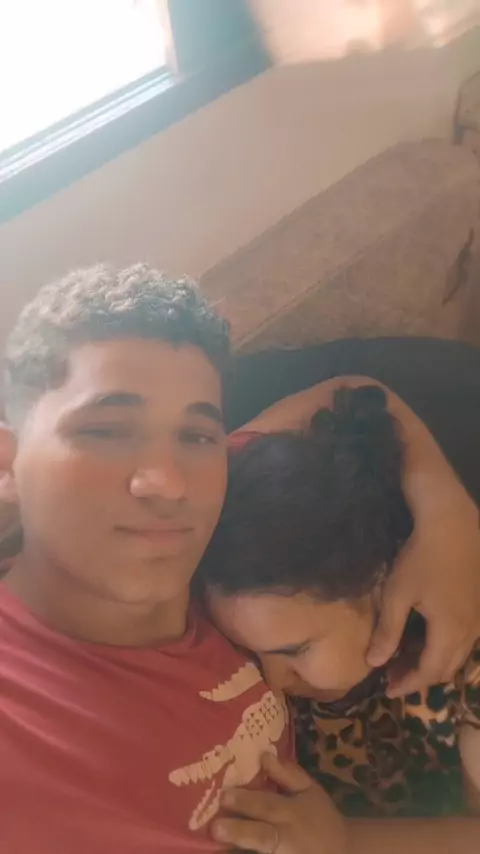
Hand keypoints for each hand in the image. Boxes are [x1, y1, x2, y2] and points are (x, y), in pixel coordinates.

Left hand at [211, 753, 347, 853]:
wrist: (343, 852)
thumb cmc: (322, 817)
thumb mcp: (310, 791)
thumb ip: (287, 774)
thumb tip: (264, 755)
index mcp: (292, 813)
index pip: (267, 805)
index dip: (245, 802)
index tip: (223, 795)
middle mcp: (286, 837)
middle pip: (261, 836)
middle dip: (238, 831)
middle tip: (215, 828)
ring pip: (259, 853)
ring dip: (238, 850)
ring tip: (217, 847)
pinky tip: (232, 852)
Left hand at [367, 497, 479, 696]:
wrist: (451, 523)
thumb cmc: (420, 557)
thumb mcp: (397, 594)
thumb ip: (388, 631)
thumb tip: (375, 663)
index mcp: (451, 631)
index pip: (430, 672)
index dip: (408, 684)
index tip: (387, 690)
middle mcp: (471, 630)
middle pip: (447, 667)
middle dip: (419, 676)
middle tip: (392, 677)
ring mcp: (478, 618)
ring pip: (458, 653)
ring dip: (432, 661)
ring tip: (403, 659)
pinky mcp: (479, 605)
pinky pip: (464, 638)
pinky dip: (443, 646)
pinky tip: (425, 637)